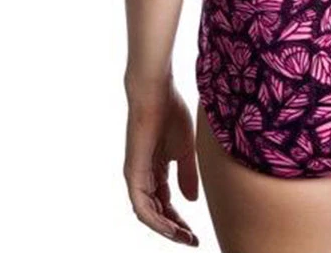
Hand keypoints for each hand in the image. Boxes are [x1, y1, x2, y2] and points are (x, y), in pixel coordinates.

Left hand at [123, 77, 199, 245]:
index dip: (181, 220)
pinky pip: (142, 205)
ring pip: (149, 213)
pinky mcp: (133, 172)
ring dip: (166, 229)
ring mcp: (137, 176)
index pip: (167, 203)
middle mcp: (143, 177)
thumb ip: (187, 175)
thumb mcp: (186, 150)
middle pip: (158, 212)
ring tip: (184, 238)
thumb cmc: (170, 113)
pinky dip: (155, 219)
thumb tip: (190, 201)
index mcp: (156, 170)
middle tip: (193, 240)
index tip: (196, 233)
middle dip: (175, 229)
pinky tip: (169, 227)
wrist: (156, 92)